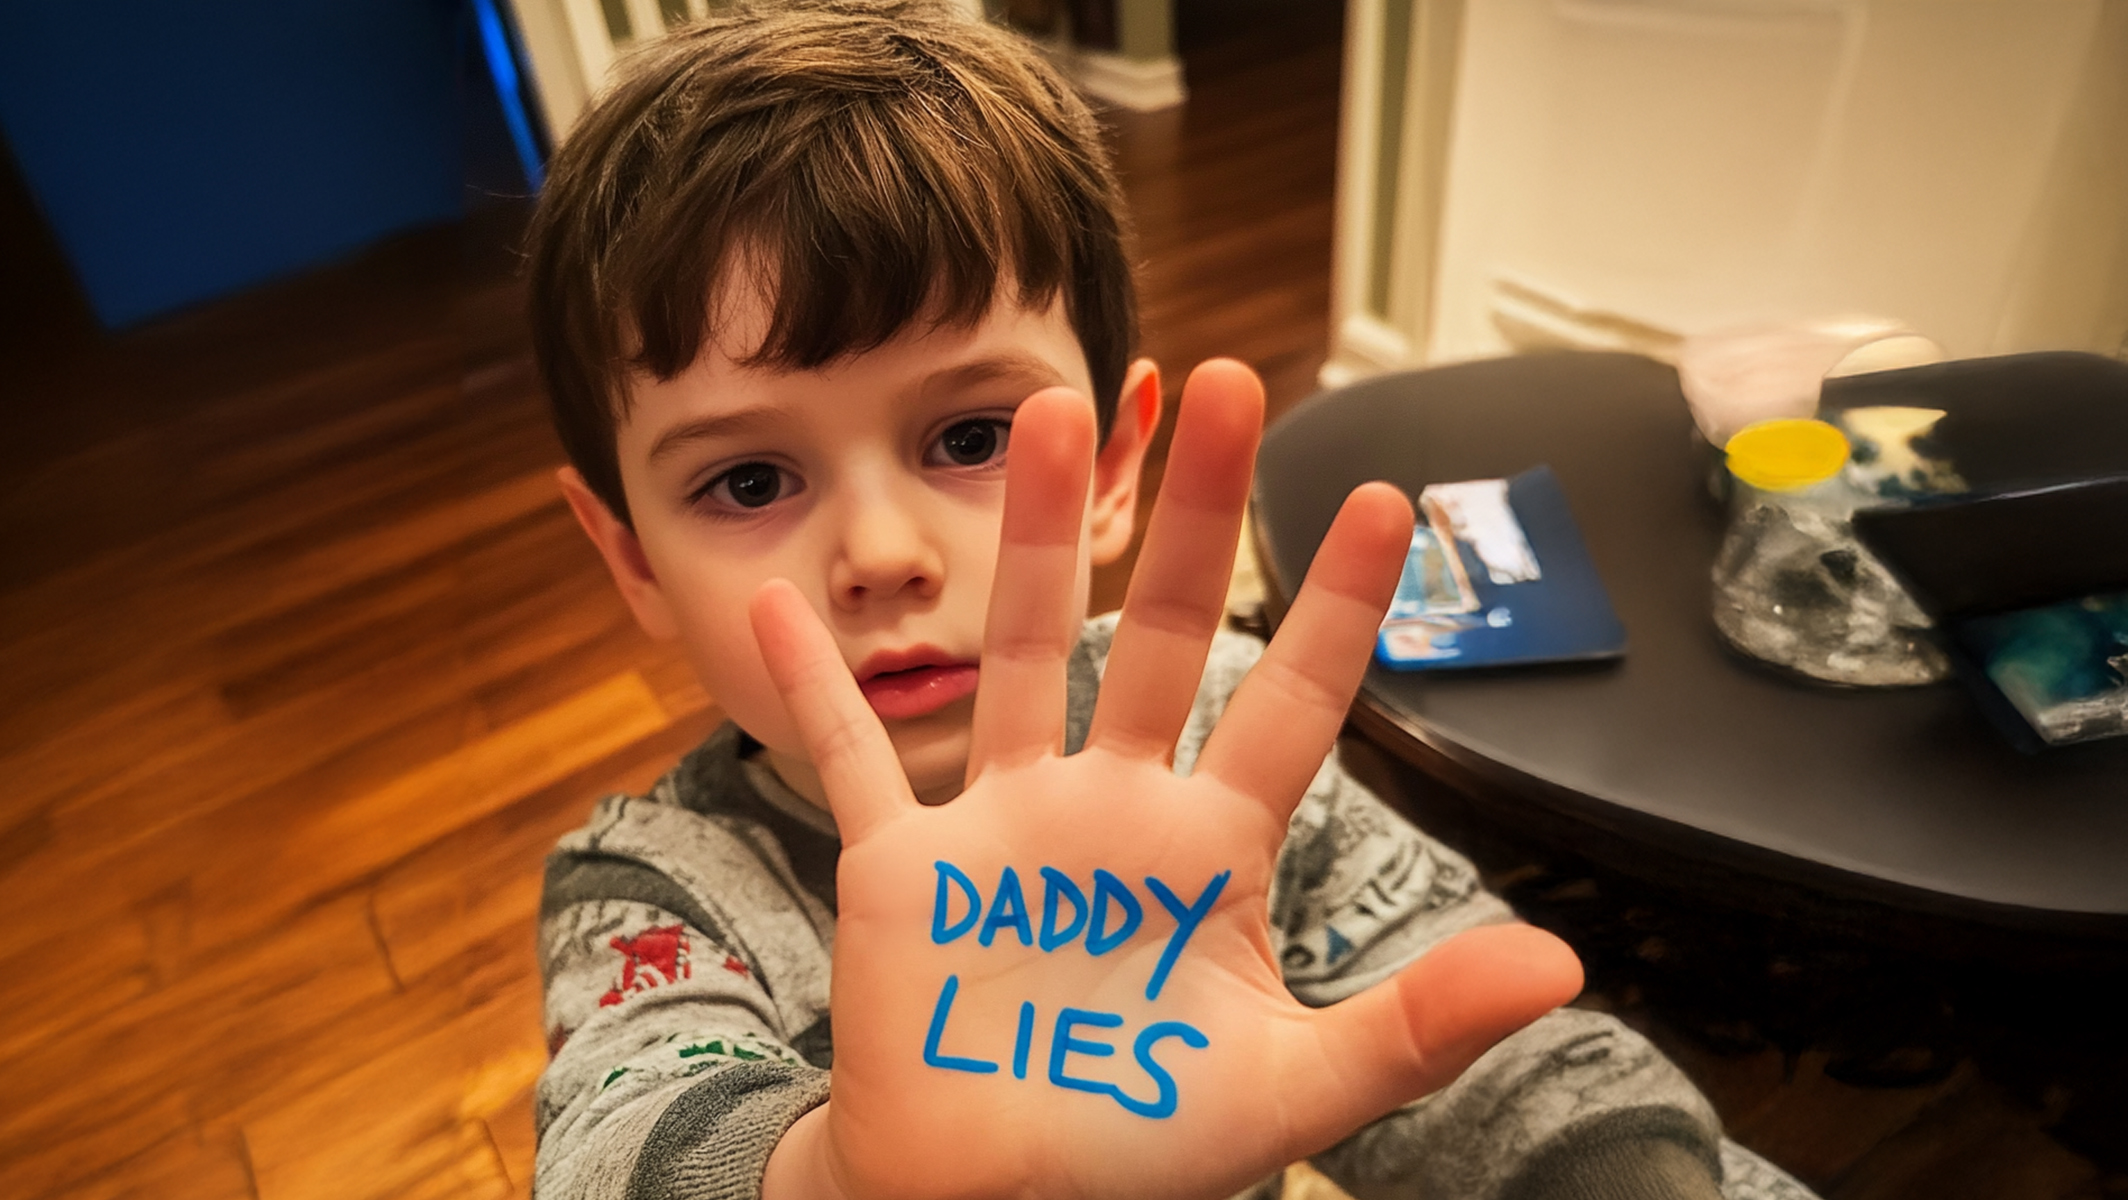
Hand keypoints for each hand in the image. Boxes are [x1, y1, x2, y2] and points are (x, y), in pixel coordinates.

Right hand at [753, 360, 1582, 1199]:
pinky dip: (813, 684)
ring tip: (1056, 414)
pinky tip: (786, 598)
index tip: (1383, 495)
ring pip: (1027, 650)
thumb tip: (1562, 966)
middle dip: (1202, 513)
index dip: (1342, 603)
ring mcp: (1004, 824)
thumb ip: (1415, 1027)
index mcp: (1214, 850)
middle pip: (1168, 630)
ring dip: (1039, 538)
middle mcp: (1113, 809)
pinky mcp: (903, 863)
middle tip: (1229, 385)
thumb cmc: (1142, 1147)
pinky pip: (846, 756)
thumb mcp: (1294, 1093)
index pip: (1294, 701)